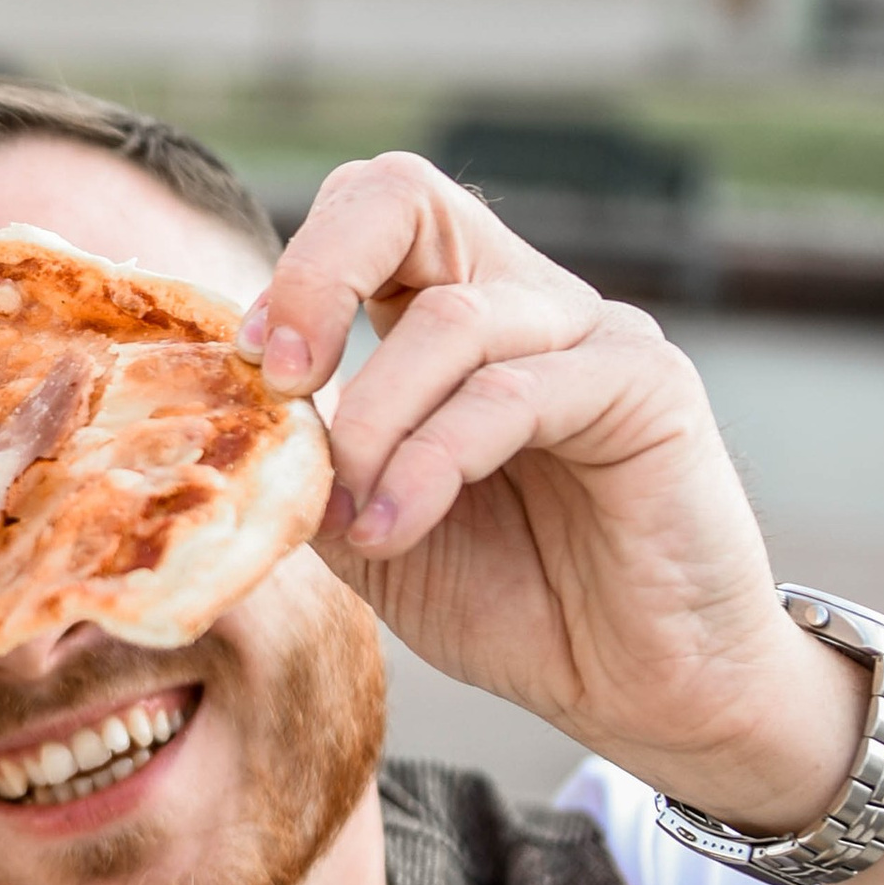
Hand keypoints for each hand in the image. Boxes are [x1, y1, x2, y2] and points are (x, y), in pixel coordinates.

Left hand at [241, 156, 870, 835]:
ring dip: (372, 427)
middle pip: (407, 196)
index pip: (367, 216)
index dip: (295, 270)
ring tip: (356, 520)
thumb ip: (311, 467)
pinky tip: (396, 528)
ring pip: (449, 323)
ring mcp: (593, 332)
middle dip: (318, 275)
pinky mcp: (648, 383)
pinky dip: (432, 462)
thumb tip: (236, 424)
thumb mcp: (371, 534)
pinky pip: (513, 393)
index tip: (250, 365)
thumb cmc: (517, 603)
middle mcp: (524, 302)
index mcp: (453, 316)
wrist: (646, 688)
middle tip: (279, 377)